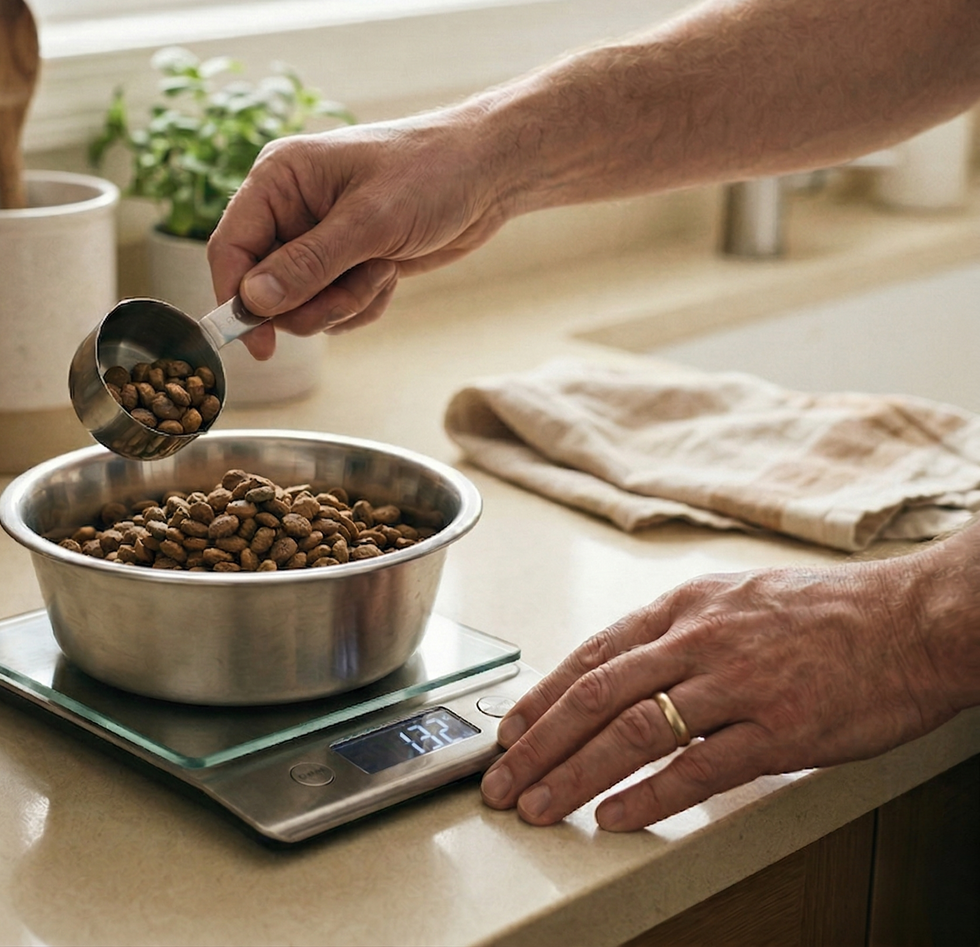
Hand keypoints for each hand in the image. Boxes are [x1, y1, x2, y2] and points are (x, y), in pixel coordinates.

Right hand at [206, 109, 510, 357]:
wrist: (488, 174)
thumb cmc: (432, 173)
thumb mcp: (370, 221)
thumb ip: (308, 264)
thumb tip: (253, 300)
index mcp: (278, 179)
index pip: (230, 248)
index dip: (236, 299)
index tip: (260, 344)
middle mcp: (288, 209)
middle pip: (262, 288)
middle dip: (311, 302)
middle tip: (357, 288)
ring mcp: (314, 239)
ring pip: (298, 306)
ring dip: (342, 303)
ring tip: (381, 271)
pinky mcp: (341, 263)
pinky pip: (329, 308)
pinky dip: (360, 304)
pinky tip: (389, 274)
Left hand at [480, 522, 978, 830]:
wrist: (917, 620)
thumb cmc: (832, 614)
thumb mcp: (737, 600)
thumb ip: (679, 634)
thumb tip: (625, 669)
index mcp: (685, 607)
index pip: (591, 655)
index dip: (541, 698)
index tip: (508, 732)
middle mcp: (700, 639)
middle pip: (595, 694)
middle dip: (538, 743)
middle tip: (501, 780)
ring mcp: (738, 683)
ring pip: (633, 730)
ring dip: (575, 773)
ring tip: (540, 806)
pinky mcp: (780, 728)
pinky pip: (699, 768)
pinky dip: (648, 795)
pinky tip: (614, 817)